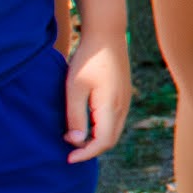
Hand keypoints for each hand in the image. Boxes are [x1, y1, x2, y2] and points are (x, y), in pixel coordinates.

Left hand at [61, 36, 127, 161]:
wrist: (106, 34)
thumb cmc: (87, 60)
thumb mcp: (74, 89)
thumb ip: (75, 117)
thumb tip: (76, 142)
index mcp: (110, 106)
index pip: (102, 142)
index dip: (85, 154)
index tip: (67, 158)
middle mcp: (122, 107)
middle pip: (110, 140)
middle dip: (90, 149)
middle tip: (68, 149)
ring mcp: (125, 100)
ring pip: (113, 131)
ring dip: (95, 139)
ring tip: (74, 137)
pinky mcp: (123, 94)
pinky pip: (114, 120)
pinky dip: (100, 129)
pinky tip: (85, 122)